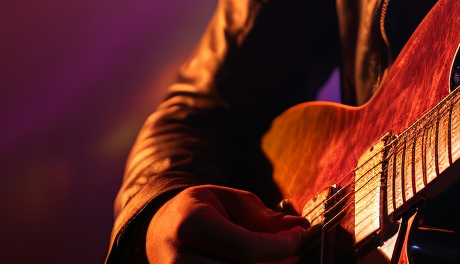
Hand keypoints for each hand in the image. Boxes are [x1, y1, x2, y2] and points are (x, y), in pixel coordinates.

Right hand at [147, 185, 304, 263]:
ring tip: (278, 261)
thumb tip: (301, 227)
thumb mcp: (230, 201)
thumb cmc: (200, 211)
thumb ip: (265, 216)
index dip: (282, 246)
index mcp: (191, 225)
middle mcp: (180, 260)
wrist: (158, 231)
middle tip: (294, 254)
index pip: (248, 248)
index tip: (299, 236)